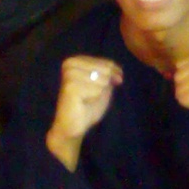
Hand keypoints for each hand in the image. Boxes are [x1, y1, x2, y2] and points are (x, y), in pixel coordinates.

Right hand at [45, 56, 123, 170]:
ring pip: (103, 80)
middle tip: (94, 96)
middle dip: (106, 85)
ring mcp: (69, 74)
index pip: (108, 63)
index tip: (118, 81)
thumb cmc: (87, 107)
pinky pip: (97, 90)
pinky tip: (83, 103)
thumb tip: (118, 73)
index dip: (116, 74)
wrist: (72, 127)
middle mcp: (71, 64)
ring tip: (86, 99)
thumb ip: (111, 77)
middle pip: (106, 70)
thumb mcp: (103, 87)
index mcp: (77, 61)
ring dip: (98, 93)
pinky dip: (94, 99)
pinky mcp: (70, 87)